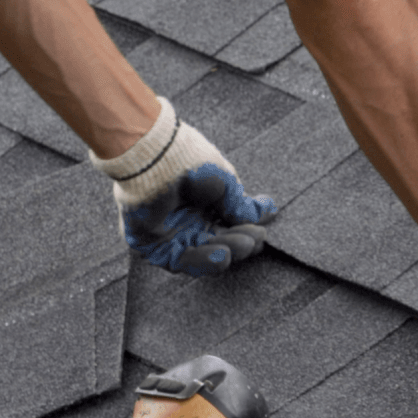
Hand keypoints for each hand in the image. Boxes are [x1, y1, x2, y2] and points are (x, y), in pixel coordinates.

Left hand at [93, 98, 277, 276]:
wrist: (157, 156)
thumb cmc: (189, 161)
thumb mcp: (225, 182)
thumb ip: (242, 204)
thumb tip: (268, 211)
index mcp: (200, 202)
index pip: (225, 226)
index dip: (244, 231)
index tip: (262, 232)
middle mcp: (183, 218)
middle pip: (215, 242)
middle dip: (238, 243)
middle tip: (256, 241)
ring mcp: (166, 232)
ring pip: (199, 254)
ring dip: (224, 253)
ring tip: (244, 246)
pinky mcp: (149, 243)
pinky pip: (177, 260)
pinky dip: (201, 261)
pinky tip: (223, 255)